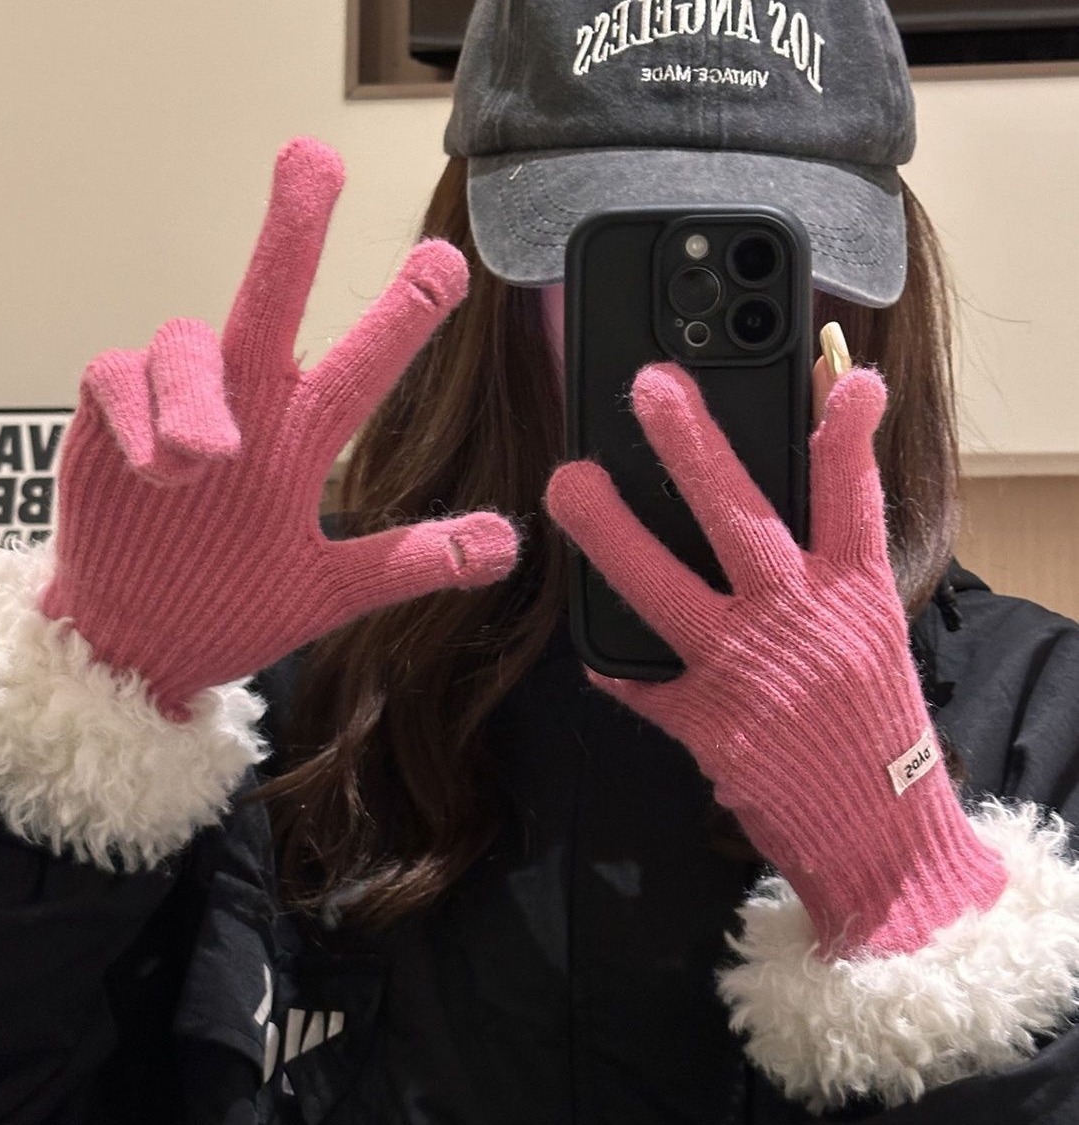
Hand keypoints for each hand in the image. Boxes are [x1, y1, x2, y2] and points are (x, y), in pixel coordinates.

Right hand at [41, 138, 517, 717]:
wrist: (140, 637)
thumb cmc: (231, 601)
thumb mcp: (330, 590)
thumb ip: (410, 561)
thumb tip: (504, 543)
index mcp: (303, 437)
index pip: (360, 364)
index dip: (402, 314)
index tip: (446, 263)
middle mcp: (247, 403)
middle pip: (271, 299)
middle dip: (293, 230)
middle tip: (316, 158)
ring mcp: (176, 403)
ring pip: (189, 340)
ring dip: (198, 394)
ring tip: (207, 460)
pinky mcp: (112, 412)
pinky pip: (117, 375)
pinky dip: (138, 413)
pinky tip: (154, 466)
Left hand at [546, 358, 1005, 956]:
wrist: (878, 834)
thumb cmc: (875, 730)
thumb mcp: (872, 636)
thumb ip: (831, 568)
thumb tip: (790, 498)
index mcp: (853, 596)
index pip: (850, 498)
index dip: (846, 433)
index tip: (848, 376)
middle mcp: (798, 623)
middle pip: (740, 519)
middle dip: (693, 447)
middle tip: (651, 389)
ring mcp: (746, 672)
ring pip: (665, 588)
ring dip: (610, 534)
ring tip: (568, 485)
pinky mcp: (706, 724)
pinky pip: (640, 680)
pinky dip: (613, 659)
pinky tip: (591, 646)